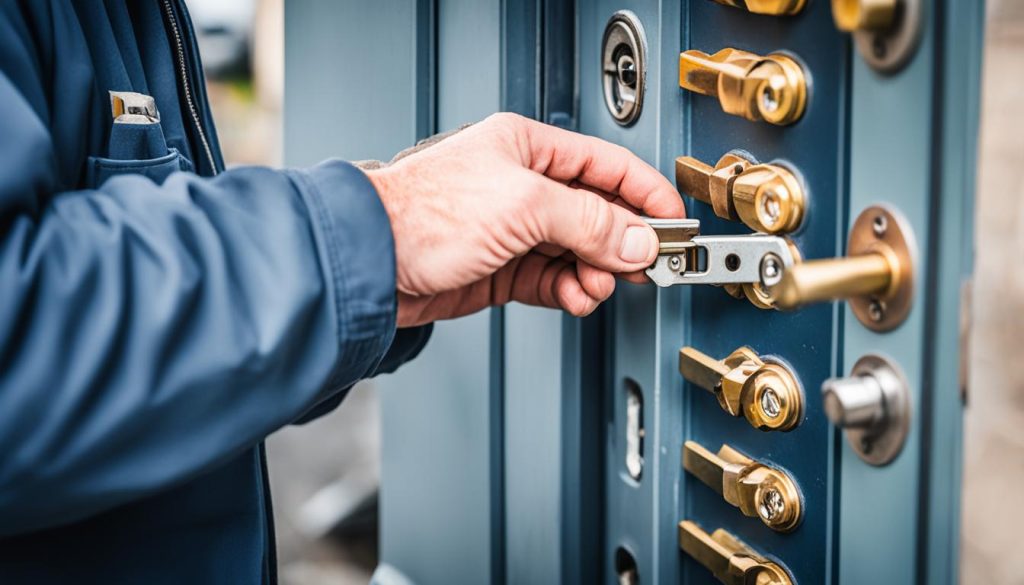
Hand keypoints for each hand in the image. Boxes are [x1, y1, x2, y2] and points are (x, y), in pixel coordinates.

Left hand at [364, 113, 685, 327]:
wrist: (371, 265)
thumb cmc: (423, 214)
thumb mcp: (522, 206)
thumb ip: (589, 222)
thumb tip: (638, 240)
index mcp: (528, 148)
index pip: (606, 166)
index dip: (645, 194)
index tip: (675, 223)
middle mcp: (523, 186)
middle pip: (596, 213)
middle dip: (621, 242)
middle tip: (645, 266)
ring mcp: (513, 230)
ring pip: (578, 252)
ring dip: (595, 273)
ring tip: (596, 285)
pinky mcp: (503, 269)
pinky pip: (554, 280)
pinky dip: (570, 291)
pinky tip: (575, 297)